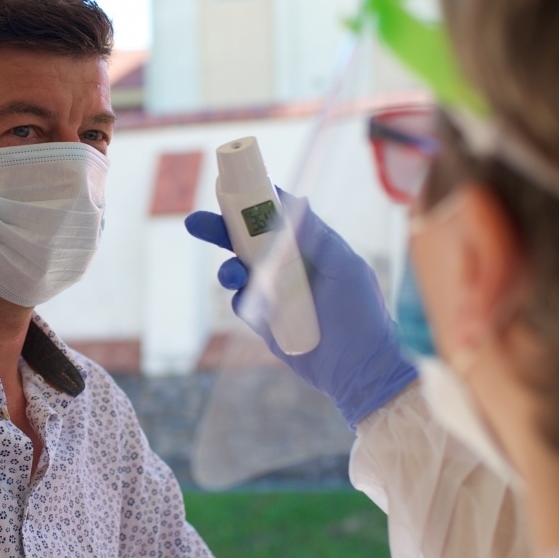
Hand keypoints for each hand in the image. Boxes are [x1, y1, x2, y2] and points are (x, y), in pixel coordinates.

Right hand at [185, 193, 415, 426]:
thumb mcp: (345, 267)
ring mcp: (276, 292)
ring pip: (239, 269)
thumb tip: (294, 201)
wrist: (359, 370)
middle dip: (221, 229)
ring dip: (229, 267)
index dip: (256, 201)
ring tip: (232, 274)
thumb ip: (318, 237)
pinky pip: (242, 302)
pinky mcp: (266, 320)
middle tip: (196, 222)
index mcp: (311, 246)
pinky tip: (252, 303)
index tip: (235, 187)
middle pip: (248, 239)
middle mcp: (290, 265)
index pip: (279, 216)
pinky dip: (241, 299)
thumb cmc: (362, 314)